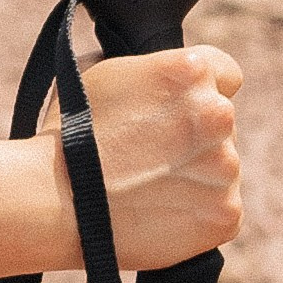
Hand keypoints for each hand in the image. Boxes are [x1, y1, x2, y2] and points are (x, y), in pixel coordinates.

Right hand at [60, 45, 242, 271]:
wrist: (56, 201)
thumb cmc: (69, 133)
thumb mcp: (99, 71)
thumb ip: (142, 67)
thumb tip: (149, 69)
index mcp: (190, 71)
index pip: (226, 73)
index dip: (198, 90)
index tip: (180, 107)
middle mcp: (218, 115)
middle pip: (222, 123)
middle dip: (195, 134)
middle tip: (152, 152)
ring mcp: (226, 168)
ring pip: (221, 167)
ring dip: (196, 174)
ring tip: (149, 186)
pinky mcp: (227, 215)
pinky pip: (221, 208)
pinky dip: (198, 212)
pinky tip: (161, 211)